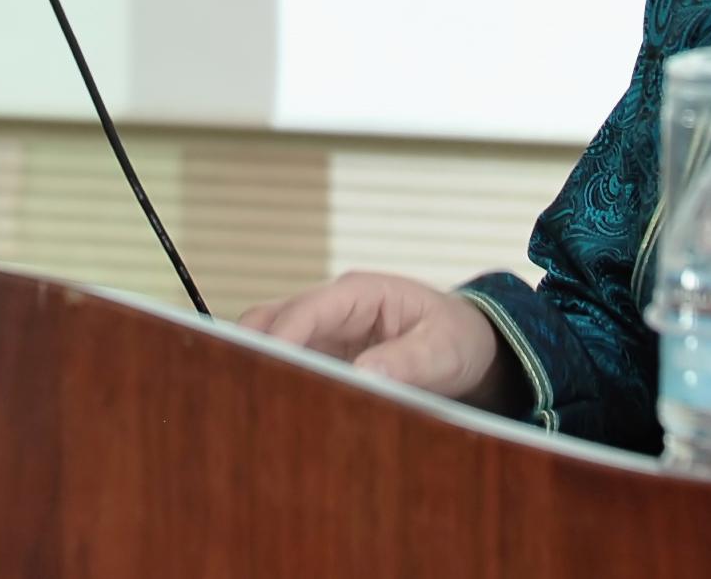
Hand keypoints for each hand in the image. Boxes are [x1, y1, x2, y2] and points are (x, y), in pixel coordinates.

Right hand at [237, 272, 519, 411]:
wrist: (470, 345)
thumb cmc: (459, 339)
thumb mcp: (444, 350)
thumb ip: (407, 361)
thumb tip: (365, 377)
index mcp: (360, 293)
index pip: (305, 311)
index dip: (280, 341)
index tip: (263, 374)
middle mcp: (332, 307)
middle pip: (270, 321)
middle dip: (250, 353)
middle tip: (240, 396)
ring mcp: (324, 331)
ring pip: (271, 342)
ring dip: (259, 370)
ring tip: (251, 412)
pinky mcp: (323, 356)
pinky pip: (288, 366)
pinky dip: (276, 385)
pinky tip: (273, 416)